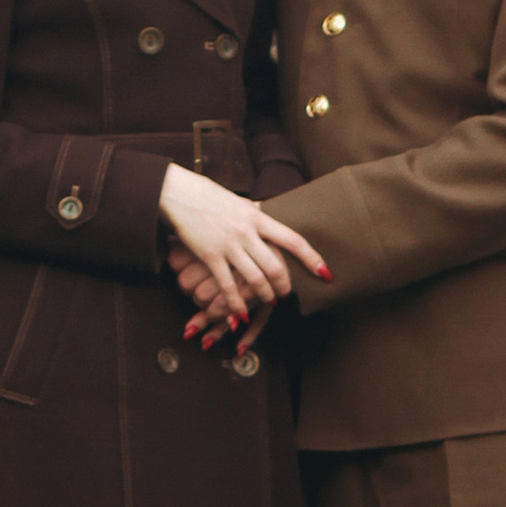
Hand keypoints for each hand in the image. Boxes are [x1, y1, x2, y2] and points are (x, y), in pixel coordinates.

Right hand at [156, 165, 327, 321]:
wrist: (180, 193)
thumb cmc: (210, 196)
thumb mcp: (239, 202)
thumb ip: (255, 214)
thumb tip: (269, 216)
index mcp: (258, 217)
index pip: (293, 240)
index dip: (312, 258)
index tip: (325, 273)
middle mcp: (247, 232)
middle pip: (276, 266)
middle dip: (285, 285)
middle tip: (286, 293)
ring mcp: (229, 245)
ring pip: (256, 279)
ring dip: (264, 295)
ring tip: (268, 300)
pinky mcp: (210, 255)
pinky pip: (227, 286)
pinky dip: (235, 303)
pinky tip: (239, 313)